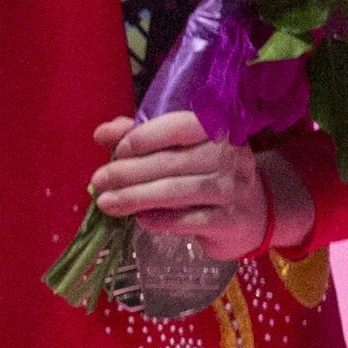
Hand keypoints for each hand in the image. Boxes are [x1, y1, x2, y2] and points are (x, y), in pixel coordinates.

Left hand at [86, 110, 274, 259]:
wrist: (251, 213)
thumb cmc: (205, 174)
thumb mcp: (179, 151)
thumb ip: (141, 138)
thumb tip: (103, 133)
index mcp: (218, 129)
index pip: (179, 126)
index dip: (144, 137)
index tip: (117, 151)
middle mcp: (231, 155)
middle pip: (170, 162)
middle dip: (127, 172)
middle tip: (97, 181)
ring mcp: (233, 189)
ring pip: (176, 191)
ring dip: (135, 197)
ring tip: (106, 203)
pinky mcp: (230, 220)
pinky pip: (187, 220)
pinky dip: (159, 220)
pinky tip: (140, 220)